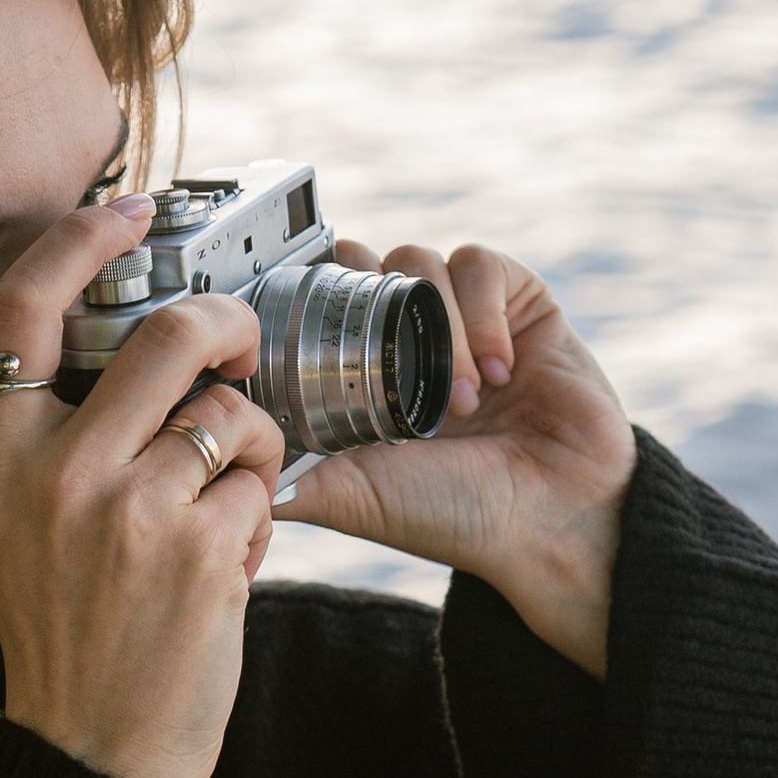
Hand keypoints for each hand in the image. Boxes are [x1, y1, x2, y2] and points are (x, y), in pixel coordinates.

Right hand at [0, 197, 285, 777]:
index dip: (82, 239)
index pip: (28, 307)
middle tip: (245, 347)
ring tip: (232, 503)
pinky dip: (260, 519)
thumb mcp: (12, 528)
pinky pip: (262, 486)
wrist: (92, 750)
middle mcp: (57, 470)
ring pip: (234, 414)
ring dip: (255, 446)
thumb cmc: (62, 636)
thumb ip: (51, 443)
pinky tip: (228, 567)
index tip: (131, 211)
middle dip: (229, 326)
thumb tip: (123, 356)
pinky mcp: (201, 549)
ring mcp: (131, 507)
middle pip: (171, 335)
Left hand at [274, 241, 634, 675]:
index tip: (310, 329)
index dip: (310, 298)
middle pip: (361, 261)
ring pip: (417, 257)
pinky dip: (481, 313)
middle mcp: (406, 337)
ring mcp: (462, 315)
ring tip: (456, 399)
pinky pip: (479, 263)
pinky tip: (496, 372)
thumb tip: (223, 459)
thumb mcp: (354, 496)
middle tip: (387, 366)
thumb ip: (292, 473)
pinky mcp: (519, 301)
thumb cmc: (458, 516)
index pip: (318, 298)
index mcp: (360, 373)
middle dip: (368, 302)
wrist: (553, 521)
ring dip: (433, 324)